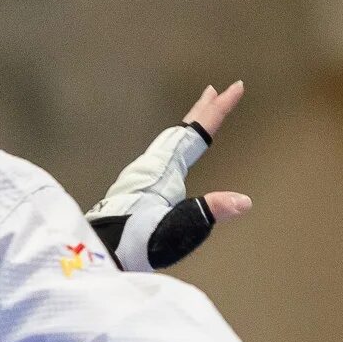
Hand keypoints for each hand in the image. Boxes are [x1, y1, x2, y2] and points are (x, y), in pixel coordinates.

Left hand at [86, 82, 251, 270]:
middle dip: (202, 110)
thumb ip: (210, 211)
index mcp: (165, 169)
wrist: (98, 253)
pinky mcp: (135, 187)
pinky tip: (176, 151)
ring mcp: (141, 175)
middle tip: (217, 91)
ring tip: (200, 113)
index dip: (218, 110)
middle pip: (181, 130)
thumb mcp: (179, 228)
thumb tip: (244, 201)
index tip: (235, 88)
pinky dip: (177, 140)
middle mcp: (152, 165)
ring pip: (170, 140)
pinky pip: (163, 152)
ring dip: (189, 124)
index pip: (197, 133)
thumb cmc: (137, 241)